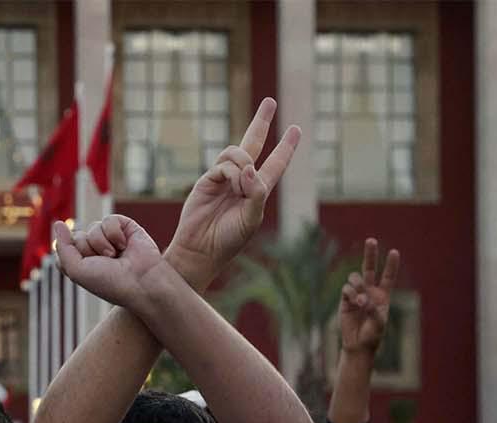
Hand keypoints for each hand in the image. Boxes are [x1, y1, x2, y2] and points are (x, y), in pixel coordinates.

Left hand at [53, 215, 166, 312]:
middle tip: (105, 263)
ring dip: (101, 243)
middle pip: (77, 237)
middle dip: (88, 249)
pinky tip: (124, 245)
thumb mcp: (76, 271)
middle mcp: (97, 252)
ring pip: (92, 228)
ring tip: (115, 256)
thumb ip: (63, 248)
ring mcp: (111, 239)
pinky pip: (109, 220)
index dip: (73, 257)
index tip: (88, 270)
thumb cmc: (110, 283)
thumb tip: (58, 223)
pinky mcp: (126, 228)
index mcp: (85, 264)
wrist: (141, 283)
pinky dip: (114, 233)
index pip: (65, 249)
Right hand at [165, 97, 300, 288]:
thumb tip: (250, 166)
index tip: (296, 129)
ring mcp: (224, 178)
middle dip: (261, 121)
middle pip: (253, 143)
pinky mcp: (207, 179)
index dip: (286, 147)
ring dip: (244, 165)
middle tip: (271, 100)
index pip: (275, 163)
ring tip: (239, 188)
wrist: (200, 249)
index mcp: (258, 191)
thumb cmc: (229, 239)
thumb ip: (257, 193)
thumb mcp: (251, 219)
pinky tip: (232, 186)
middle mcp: (242, 180)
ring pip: (238, 153)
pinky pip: (224, 164)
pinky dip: (232, 173)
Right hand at [339, 239, 400, 356]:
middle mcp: (369, 291)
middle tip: (371, 240)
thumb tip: (362, 298)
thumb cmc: (372, 336)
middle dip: (370, 254)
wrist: (357, 345)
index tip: (394, 252)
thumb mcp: (379, 323)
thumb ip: (373, 309)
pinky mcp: (345, 299)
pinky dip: (351, 294)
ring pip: (355, 277)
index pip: (388, 277)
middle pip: (370, 268)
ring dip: (358, 285)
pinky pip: (346, 289)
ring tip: (361, 300)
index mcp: (382, 296)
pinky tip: (355, 302)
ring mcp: (356, 294)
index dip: (391, 264)